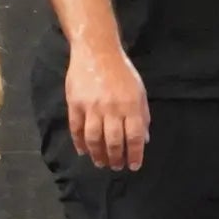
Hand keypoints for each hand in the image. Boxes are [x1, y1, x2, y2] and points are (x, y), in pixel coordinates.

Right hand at [66, 44, 148, 169]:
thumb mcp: (139, 91)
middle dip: (116, 158)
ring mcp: (91, 107)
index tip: (134, 165)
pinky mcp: (75, 104)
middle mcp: (112, 108)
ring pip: (94, 139)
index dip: (135, 154)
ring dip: (98, 154)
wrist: (96, 51)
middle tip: (116, 167)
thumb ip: (142, 115)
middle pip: (114, 141)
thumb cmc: (121, 71)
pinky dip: (79, 142)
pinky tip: (84, 151)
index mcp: (130, 105)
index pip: (134, 137)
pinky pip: (76, 128)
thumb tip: (144, 140)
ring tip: (100, 163)